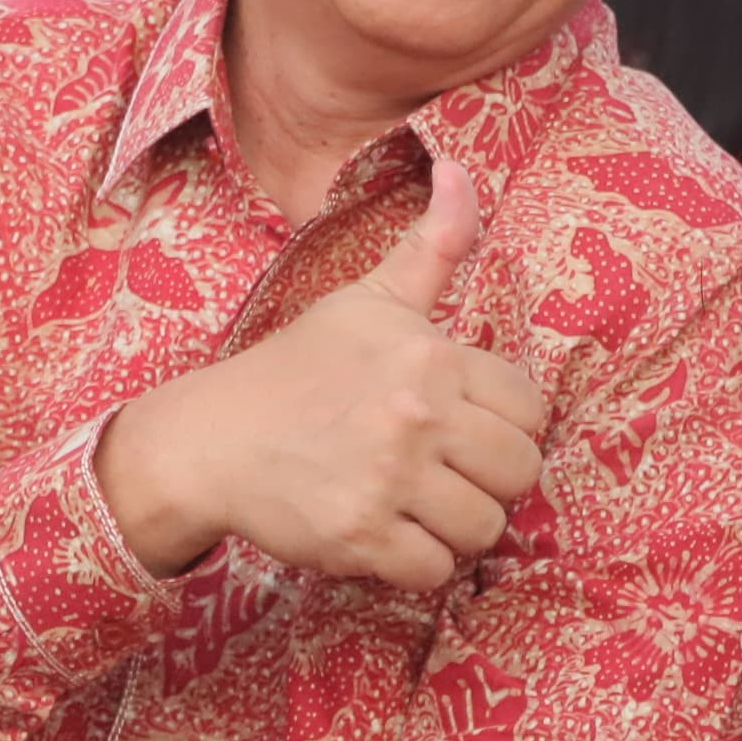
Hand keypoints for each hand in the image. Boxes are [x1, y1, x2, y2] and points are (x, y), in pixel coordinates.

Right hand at [93, 170, 550, 586]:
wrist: (210, 439)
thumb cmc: (298, 369)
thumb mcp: (367, 301)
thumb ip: (432, 245)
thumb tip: (464, 169)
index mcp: (430, 355)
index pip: (531, 408)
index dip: (504, 424)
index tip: (462, 427)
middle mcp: (415, 415)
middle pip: (519, 472)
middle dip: (489, 479)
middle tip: (443, 472)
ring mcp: (388, 479)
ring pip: (485, 527)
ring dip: (456, 526)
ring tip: (416, 504)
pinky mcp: (361, 537)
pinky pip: (436, 571)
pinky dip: (418, 563)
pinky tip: (386, 533)